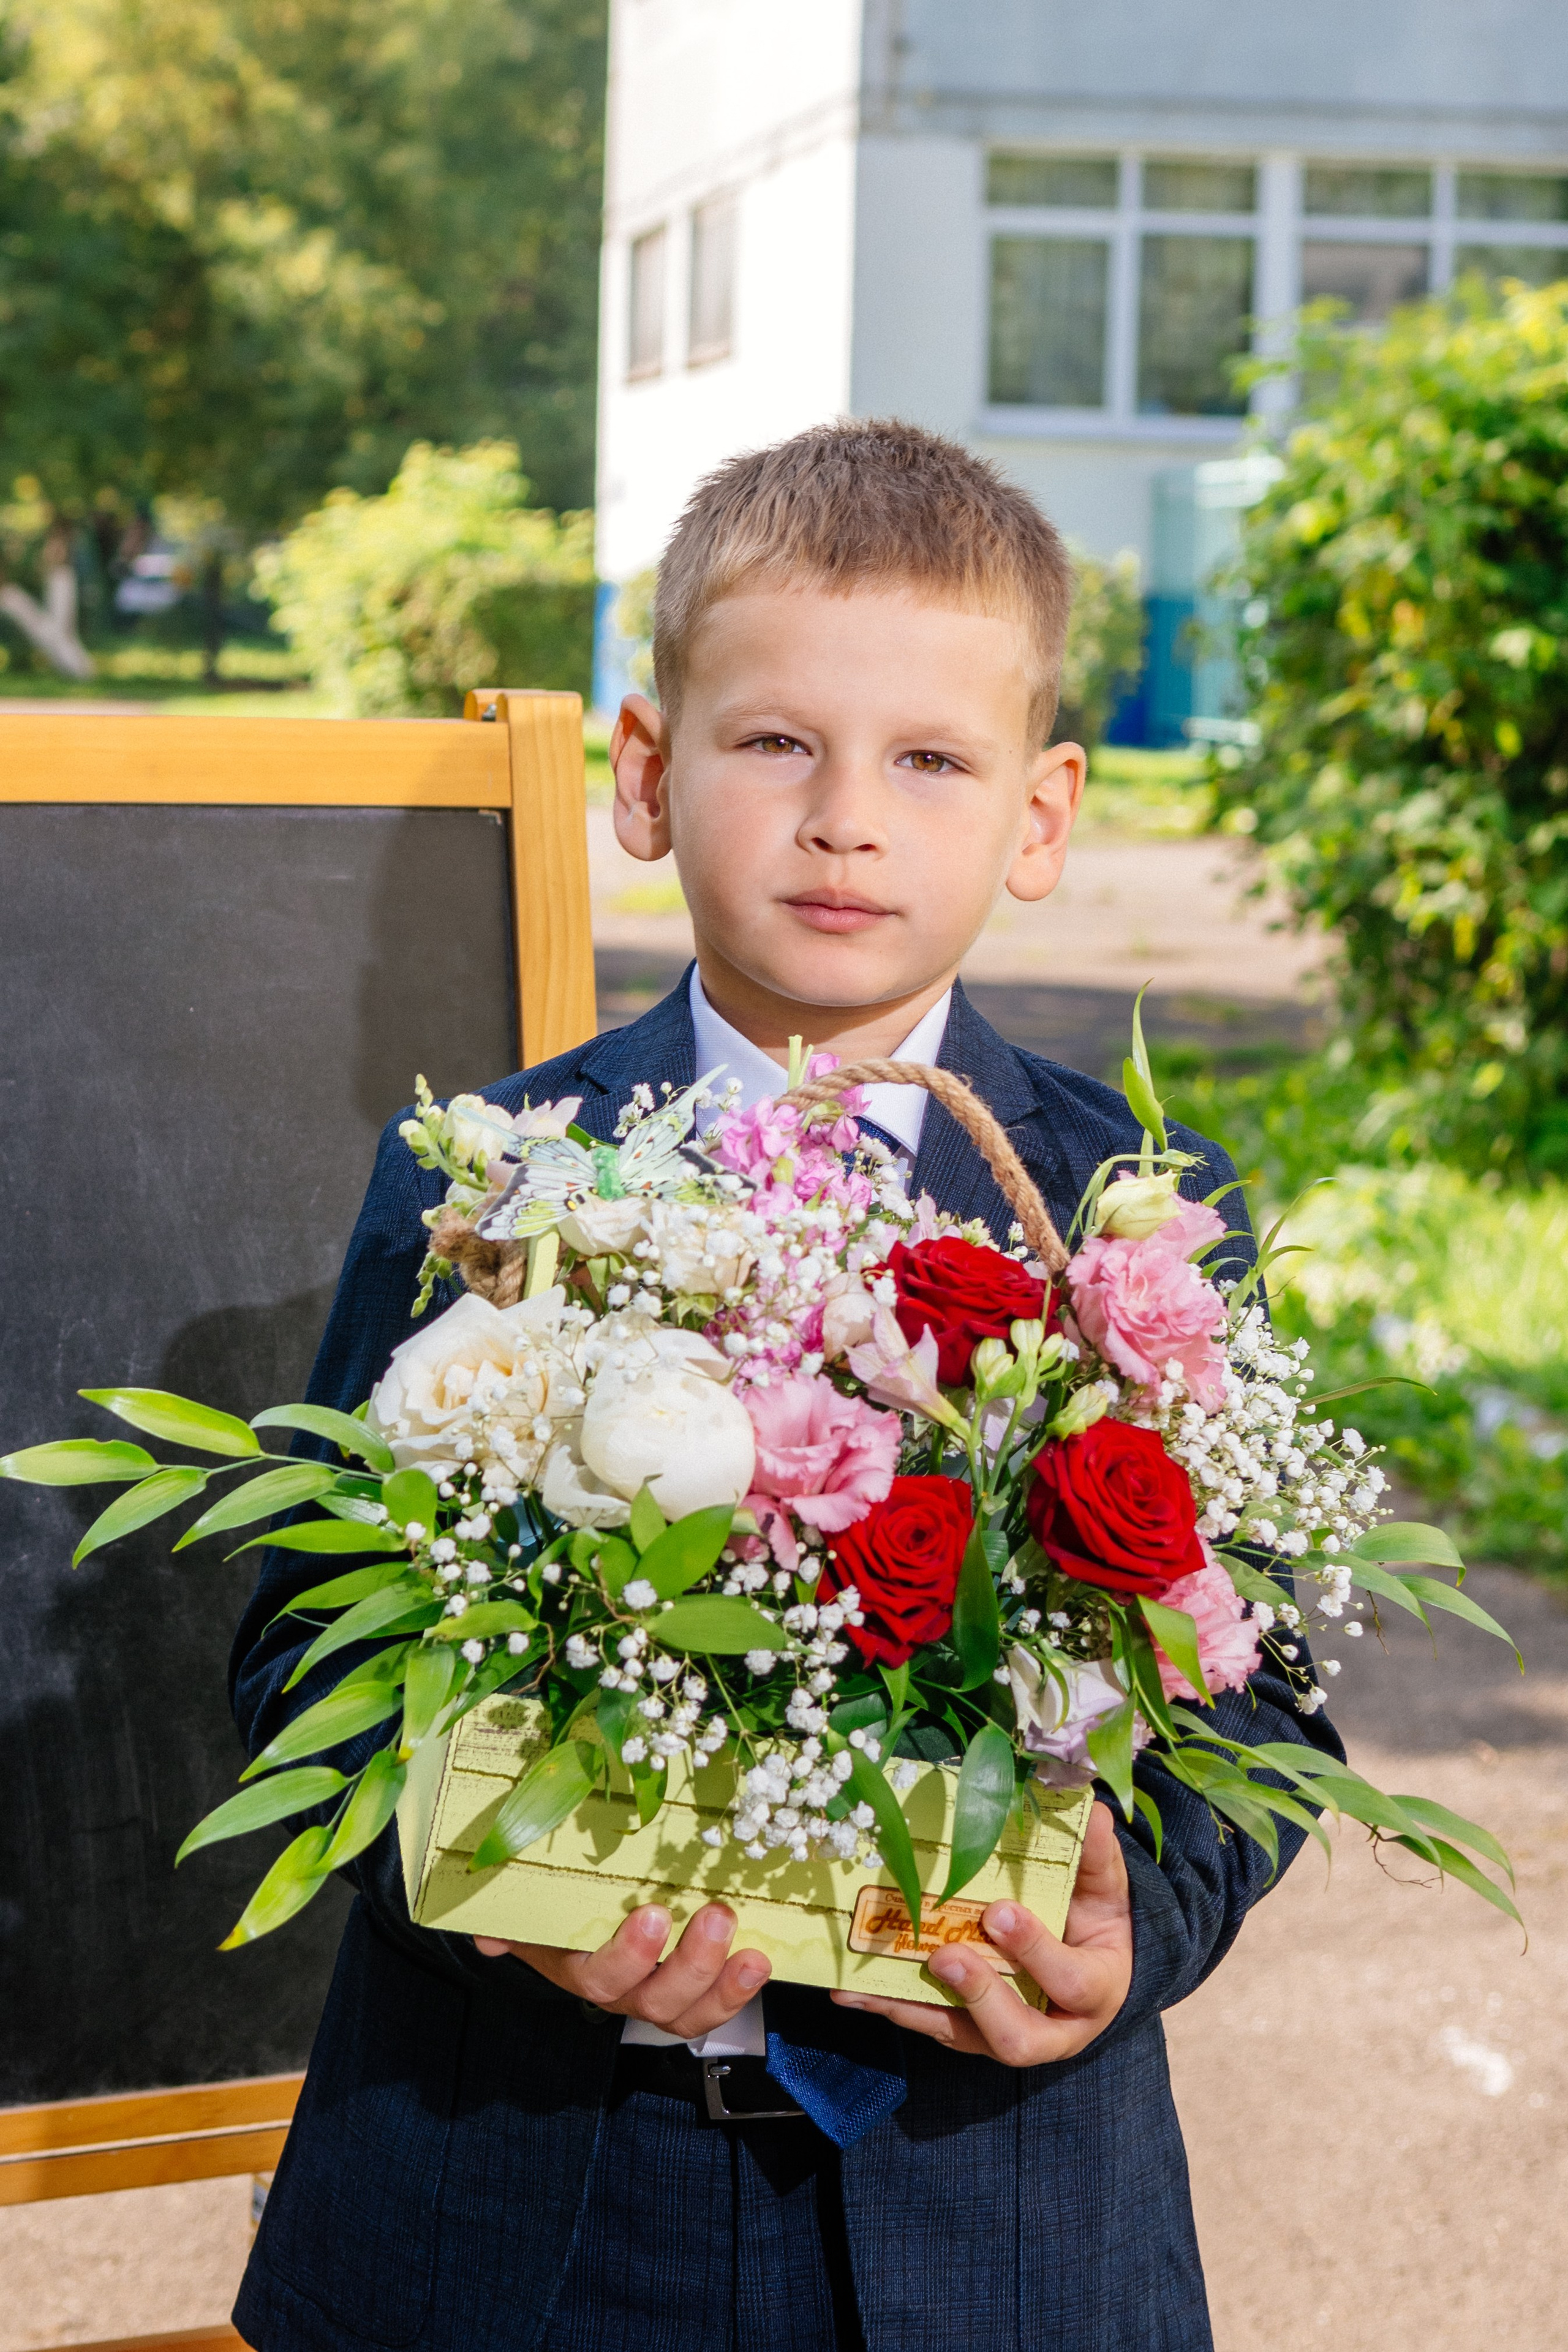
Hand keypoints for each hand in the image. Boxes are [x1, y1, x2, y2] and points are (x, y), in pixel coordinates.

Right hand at [474, 1902, 770, 2038]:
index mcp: (584, 1970)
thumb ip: (510, 1921)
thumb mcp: (535, 1910)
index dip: (631, 1955)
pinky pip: (718, 2006)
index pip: (603, 1976)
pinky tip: (760, 1963)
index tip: (656, 1916)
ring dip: (724, 1985)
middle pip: (657, 2000)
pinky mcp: (699, 1989)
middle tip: (717, 1917)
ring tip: (751, 1952)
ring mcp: (662, 1996)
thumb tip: (486, 1936)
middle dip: (692, 1964)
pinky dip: (741, 1991)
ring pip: (690, 2012)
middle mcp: (625, 1993)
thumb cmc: (563, 1908)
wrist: (584, 1918)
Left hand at [829, 1801, 1132, 2065]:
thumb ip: (1095, 1856)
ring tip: (871, 1983)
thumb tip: (1093, 1813)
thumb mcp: (1104, 1888)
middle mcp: (1051, 2029)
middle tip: (946, 1956)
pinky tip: (850, 1989)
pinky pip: (929, 2025)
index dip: (1036, 1950)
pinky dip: (891, 2006)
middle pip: (1016, 2035)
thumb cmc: (1095, 1920)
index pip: (1072, 1981)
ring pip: (962, 2036)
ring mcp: (1004, 2034)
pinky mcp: (968, 2032)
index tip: (999, 1912)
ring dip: (915, 2008)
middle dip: (977, 1995)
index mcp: (1094, 1991)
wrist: (1089, 1960)